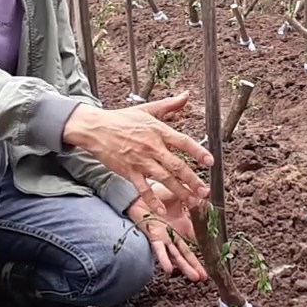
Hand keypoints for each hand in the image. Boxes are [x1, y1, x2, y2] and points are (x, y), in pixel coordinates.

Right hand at [63, 91, 212, 217]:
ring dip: (180, 191)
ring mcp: (140, 161)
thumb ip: (169, 105)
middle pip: (177, 165)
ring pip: (164, 178)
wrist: (96, 128)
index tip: (210, 162)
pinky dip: (152, 200)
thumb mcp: (147, 109)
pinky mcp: (129, 172)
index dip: (198, 152)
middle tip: (205, 191)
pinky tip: (161, 211)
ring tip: (193, 201)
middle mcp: (152, 147)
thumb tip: (186, 95)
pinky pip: (143, 189)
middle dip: (193, 180)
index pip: (183, 142)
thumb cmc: (121, 119)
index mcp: (159, 131)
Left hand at [127, 183, 208, 282]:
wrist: (137, 194)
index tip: (215, 255)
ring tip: (196, 278)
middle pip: (188, 253)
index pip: (197, 238)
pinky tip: (170, 269)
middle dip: (197, 265)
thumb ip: (192, 195)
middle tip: (206, 277)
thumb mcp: (179, 193)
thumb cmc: (156, 193)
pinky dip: (165, 260)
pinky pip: (160, 250)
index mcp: (183, 224)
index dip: (205, 246)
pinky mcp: (154, 237)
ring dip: (186, 267)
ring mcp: (165, 238)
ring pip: (177, 256)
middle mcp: (175, 234)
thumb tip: (207, 193)